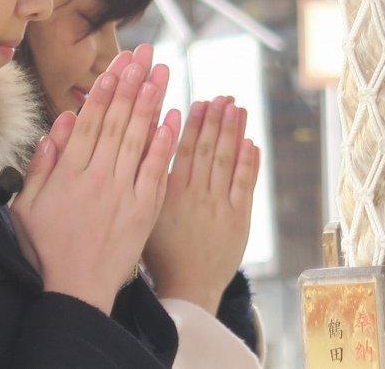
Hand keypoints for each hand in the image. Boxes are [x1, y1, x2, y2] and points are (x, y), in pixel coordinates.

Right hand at [9, 46, 180, 314]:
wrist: (75, 292)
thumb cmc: (47, 250)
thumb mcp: (28, 207)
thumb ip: (42, 165)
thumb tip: (58, 125)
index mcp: (69, 172)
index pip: (91, 120)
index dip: (105, 89)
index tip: (117, 63)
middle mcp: (96, 176)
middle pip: (117, 120)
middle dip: (131, 82)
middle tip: (144, 53)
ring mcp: (121, 192)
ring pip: (138, 137)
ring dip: (151, 101)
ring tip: (161, 72)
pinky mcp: (142, 210)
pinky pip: (155, 170)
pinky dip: (164, 143)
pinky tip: (174, 118)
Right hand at [142, 96, 260, 314]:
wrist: (185, 289)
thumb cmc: (155, 253)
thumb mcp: (138, 212)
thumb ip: (144, 177)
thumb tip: (133, 137)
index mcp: (169, 192)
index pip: (183, 147)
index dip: (195, 122)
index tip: (201, 100)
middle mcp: (195, 195)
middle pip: (208, 148)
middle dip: (217, 119)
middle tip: (223, 96)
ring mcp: (219, 207)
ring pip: (227, 161)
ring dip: (234, 131)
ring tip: (237, 108)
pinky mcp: (239, 220)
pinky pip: (245, 184)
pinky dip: (249, 162)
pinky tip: (251, 142)